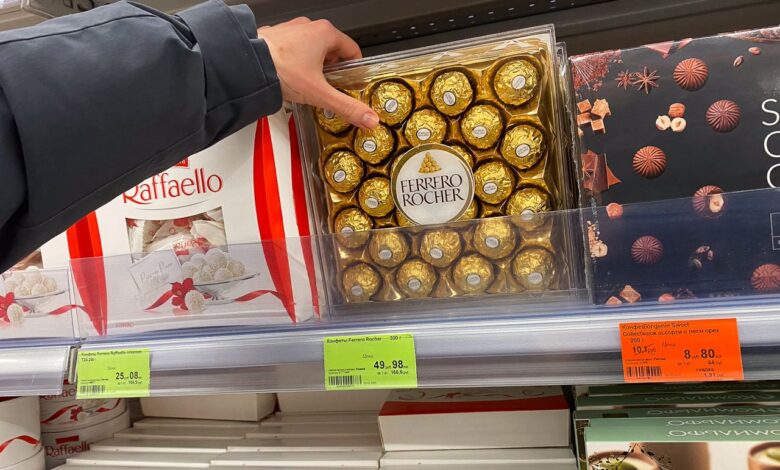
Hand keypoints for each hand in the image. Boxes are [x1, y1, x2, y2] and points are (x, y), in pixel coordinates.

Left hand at [258, 18, 378, 128]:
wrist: (247, 65)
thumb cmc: (279, 69)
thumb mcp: (319, 93)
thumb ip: (346, 106)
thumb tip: (368, 117)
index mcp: (325, 33)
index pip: (353, 50)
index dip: (355, 69)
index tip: (353, 81)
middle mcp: (308, 27)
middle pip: (332, 50)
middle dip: (333, 69)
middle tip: (330, 87)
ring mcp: (291, 30)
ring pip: (312, 48)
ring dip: (314, 65)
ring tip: (309, 84)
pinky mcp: (276, 36)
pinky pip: (293, 49)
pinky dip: (296, 62)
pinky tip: (292, 77)